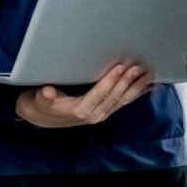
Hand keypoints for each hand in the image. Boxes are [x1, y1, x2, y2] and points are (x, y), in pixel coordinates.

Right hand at [15, 63, 154, 128]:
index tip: (120, 68)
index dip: (110, 81)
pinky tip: (149, 88)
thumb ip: (44, 97)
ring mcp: (101, 114)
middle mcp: (94, 114)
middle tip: (139, 67)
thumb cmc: (41, 105)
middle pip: (115, 97)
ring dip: (136, 88)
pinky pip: (123, 103)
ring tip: (148, 74)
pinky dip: (136, 95)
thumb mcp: (38, 100)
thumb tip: (47, 93)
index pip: (99, 94)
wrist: (42, 118)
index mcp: (80, 110)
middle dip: (128, 82)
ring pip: (122, 101)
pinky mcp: (105, 112)